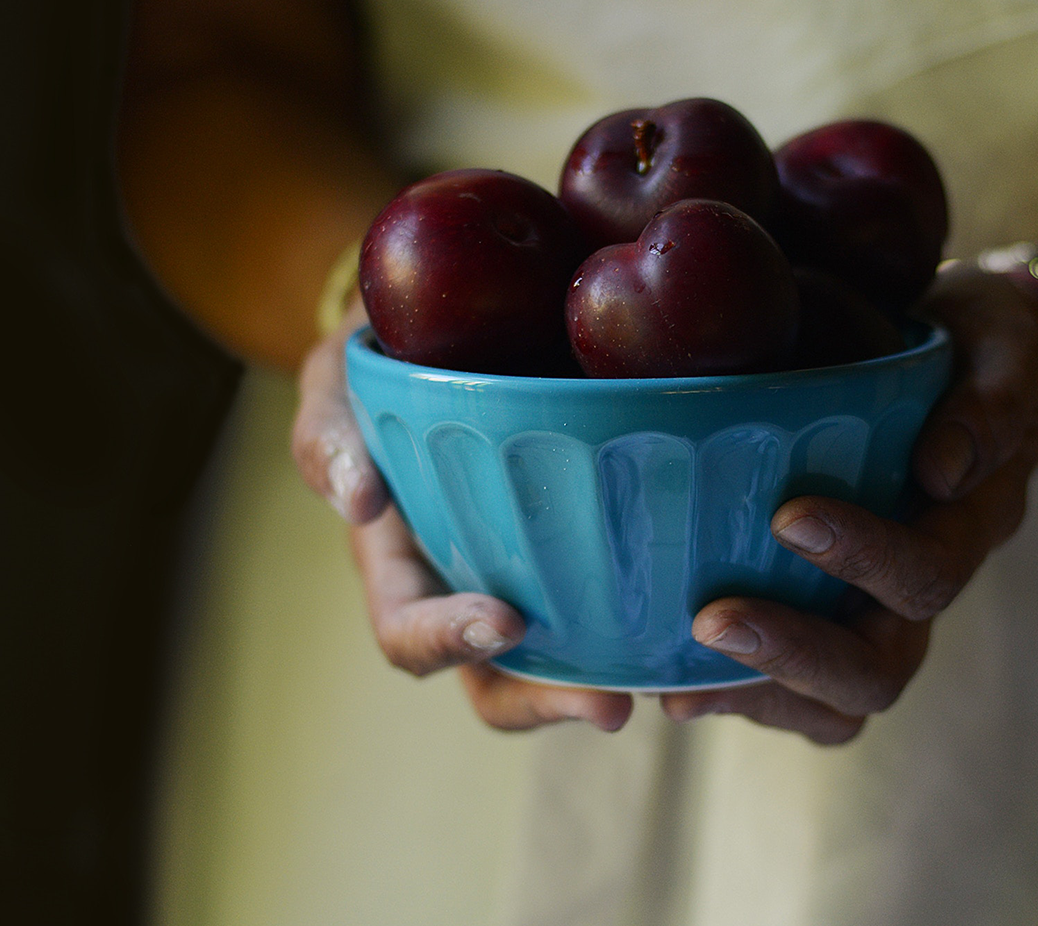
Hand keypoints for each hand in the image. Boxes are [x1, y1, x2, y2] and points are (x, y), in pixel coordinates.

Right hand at [291, 301, 632, 731]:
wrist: (452, 331)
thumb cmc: (383, 363)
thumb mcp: (338, 386)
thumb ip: (330, 436)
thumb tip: (358, 501)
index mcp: (400, 567)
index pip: (409, 634)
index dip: (451, 641)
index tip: (505, 622)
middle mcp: (466, 590)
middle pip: (498, 681)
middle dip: (548, 702)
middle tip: (612, 706)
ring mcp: (530, 577)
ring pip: (565, 662)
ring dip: (611, 683)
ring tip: (670, 691)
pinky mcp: (589, 553)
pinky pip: (619, 604)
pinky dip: (655, 626)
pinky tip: (707, 624)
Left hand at [662, 265, 1037, 743]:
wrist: (971, 359)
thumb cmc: (984, 345)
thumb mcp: (1007, 345)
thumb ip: (991, 399)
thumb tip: (940, 471)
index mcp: (970, 525)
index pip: (928, 571)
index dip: (866, 556)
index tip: (791, 516)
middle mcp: (923, 587)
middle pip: (878, 670)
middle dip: (794, 652)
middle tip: (712, 622)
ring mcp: (876, 611)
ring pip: (834, 701)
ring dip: (755, 691)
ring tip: (674, 683)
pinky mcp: (827, 611)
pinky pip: (792, 688)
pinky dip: (733, 690)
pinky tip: (664, 676)